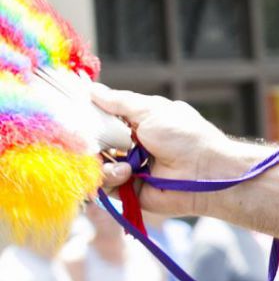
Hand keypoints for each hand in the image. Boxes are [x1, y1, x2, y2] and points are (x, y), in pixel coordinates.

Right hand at [91, 84, 243, 216]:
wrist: (207, 172)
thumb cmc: (186, 137)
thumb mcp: (152, 111)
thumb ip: (120, 102)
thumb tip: (92, 89)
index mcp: (138, 123)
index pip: (102, 119)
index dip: (86, 117)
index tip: (68, 113)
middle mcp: (130, 145)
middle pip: (92, 143)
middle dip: (87, 143)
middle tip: (87, 142)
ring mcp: (129, 169)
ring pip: (94, 165)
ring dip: (102, 162)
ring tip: (123, 163)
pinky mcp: (128, 191)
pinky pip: (103, 185)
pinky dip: (110, 178)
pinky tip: (127, 174)